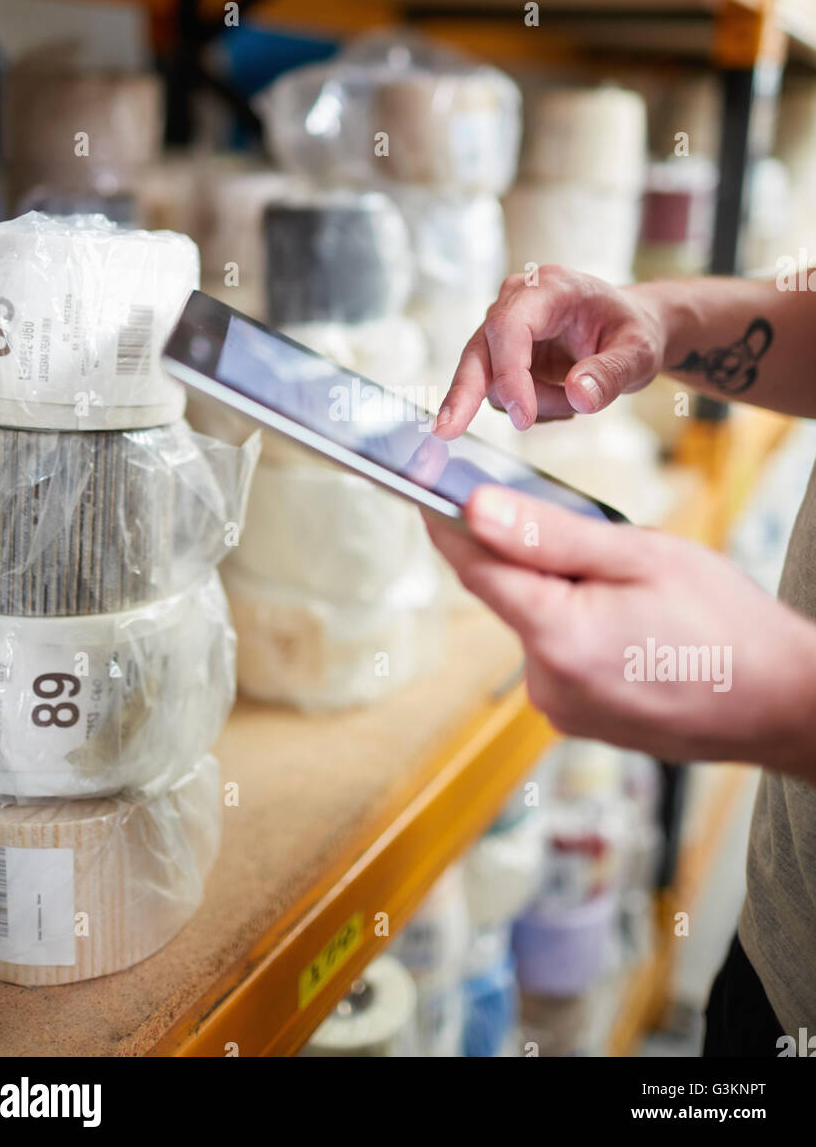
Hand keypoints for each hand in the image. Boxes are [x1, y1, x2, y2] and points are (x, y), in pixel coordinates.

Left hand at [424, 486, 815, 780]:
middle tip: (602, 545)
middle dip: (540, 559)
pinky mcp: (579, 721)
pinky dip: (581, 630)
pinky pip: (560, 656)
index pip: (474, 567)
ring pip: (537, 625)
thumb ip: (548, 534)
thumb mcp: (640, 555)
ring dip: (565, 597)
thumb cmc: (727, 626)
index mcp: (558, 638)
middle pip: (510, 595)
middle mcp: (548, 684)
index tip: (429, 487)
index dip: (449, 523)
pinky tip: (634, 628)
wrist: (783, 702)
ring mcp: (562, 710)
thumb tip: (476, 509)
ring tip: (636, 597)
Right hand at [434, 266, 667, 436]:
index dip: (510, 372)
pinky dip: (531, 408)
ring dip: (533, 405)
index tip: (523, 416)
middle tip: (447, 431)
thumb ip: (612, 373)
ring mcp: (504, 331)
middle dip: (464, 392)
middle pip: (477, 350)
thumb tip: (579, 396)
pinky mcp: (502, 357)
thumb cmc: (634, 332)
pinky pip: (501, 394)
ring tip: (578, 401)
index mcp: (550, 288)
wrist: (628, 328)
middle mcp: (517, 303)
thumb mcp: (640, 352)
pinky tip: (562, 399)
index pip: (510, 327)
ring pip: (492, 382)